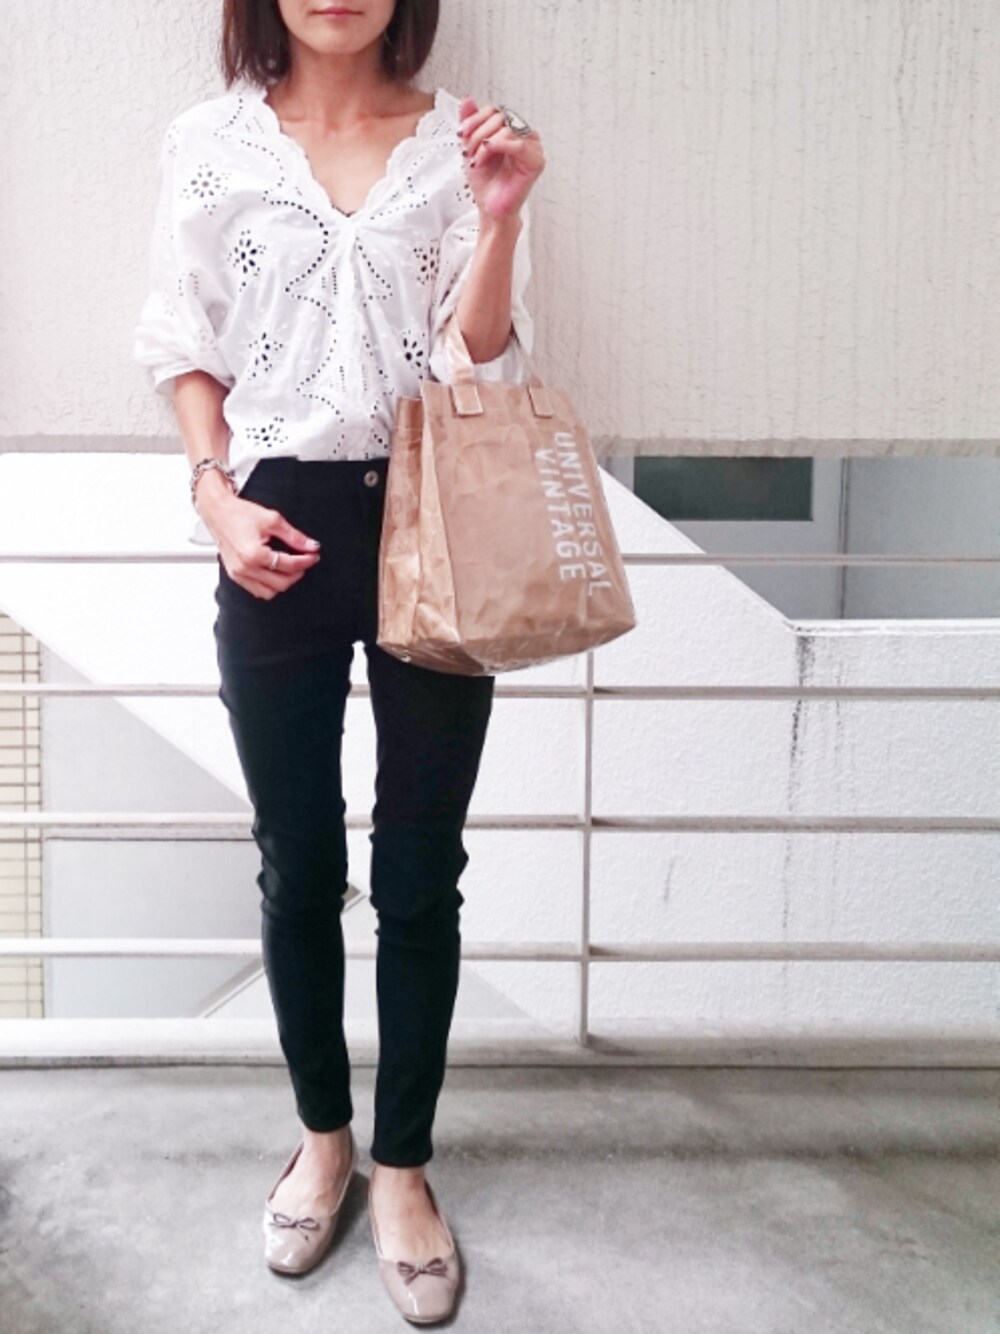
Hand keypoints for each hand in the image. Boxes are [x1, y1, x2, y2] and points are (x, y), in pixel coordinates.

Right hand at [202, 490, 320, 598]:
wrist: (217, 511)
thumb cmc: (239, 513)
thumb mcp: (272, 520)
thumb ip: (294, 536)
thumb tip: (311, 546)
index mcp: (253, 554)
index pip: (288, 565)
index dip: (306, 561)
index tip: (313, 555)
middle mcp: (244, 568)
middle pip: (281, 584)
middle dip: (297, 574)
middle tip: (304, 561)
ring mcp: (238, 573)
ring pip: (268, 592)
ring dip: (283, 583)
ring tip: (290, 568)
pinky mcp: (235, 575)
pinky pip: (256, 590)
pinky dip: (268, 585)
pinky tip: (274, 573)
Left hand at [457, 96, 544, 220]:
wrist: (489, 207)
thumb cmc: (485, 181)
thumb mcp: (472, 146)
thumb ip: (471, 122)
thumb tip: (467, 99)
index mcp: (511, 129)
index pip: (494, 110)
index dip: (475, 119)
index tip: (461, 134)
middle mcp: (524, 135)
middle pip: (499, 116)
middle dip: (478, 133)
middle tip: (468, 152)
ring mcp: (532, 147)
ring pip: (506, 128)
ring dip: (485, 143)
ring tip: (477, 160)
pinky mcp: (536, 161)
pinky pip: (519, 144)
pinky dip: (500, 146)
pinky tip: (488, 154)